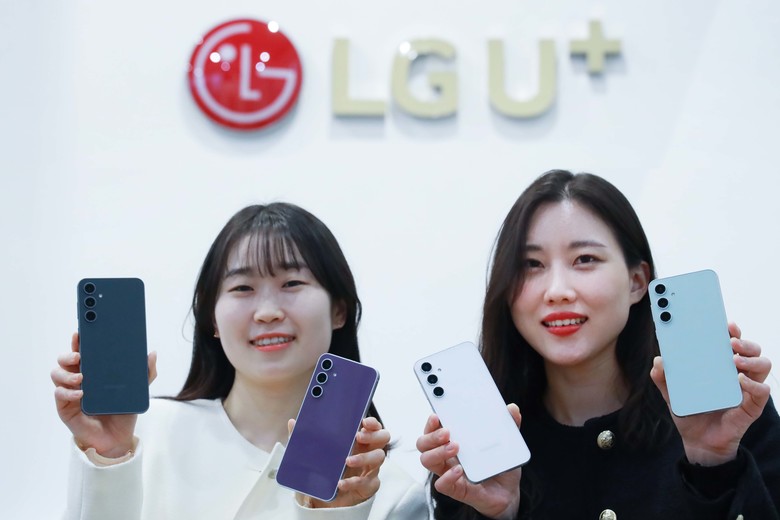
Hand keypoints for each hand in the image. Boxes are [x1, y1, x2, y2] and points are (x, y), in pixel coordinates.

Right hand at [51, 332, 157, 457]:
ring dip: (67, 374)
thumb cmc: (123, 409)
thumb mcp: (137, 390)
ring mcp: (69, 392)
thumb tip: (152, 353)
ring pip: (57, 374)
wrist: (117, 437)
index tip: (80, 332)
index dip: (79, 340)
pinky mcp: (65, 408)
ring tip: (82, 378)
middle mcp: (78, 377)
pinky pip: (59, 395)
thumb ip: (145, 373)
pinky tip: (80, 393)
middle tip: (79, 356)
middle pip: (64, 359)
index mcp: (93, 369)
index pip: (82, 350)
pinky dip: (68, 393)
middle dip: (68, 354)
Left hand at [289, 416, 387, 508]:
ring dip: (363, 458)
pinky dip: (353, 482)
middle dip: (373, 435)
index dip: (372, 422)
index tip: (364, 421)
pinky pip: (367, 482)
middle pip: (383, 437)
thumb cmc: (328, 467)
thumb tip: (292, 422)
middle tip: (358, 436)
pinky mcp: (369, 485)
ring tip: (347, 460)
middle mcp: (368, 450)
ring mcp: (370, 468)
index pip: (373, 425)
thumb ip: (305, 437)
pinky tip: (341, 483)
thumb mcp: (316, 452)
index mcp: (358, 439)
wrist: (329, 495)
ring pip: (379, 458)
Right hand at [416, 404, 522, 519]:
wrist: (508, 492)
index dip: (431, 421)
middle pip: (424, 443)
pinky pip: (441, 484)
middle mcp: (447, 455)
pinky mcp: (456, 489)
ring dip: (438, 452)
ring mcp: (449, 472)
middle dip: (432, 435)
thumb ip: (509, 425)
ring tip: (455, 447)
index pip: (433, 428)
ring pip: (427, 460)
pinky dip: (447, 476)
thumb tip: (513, 408)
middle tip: (447, 432)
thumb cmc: (499, 465)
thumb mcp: (506, 443)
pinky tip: (459, 470)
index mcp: (454, 440)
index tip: (436, 414)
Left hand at [650, 322, 771, 465]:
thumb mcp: (671, 393)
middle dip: (744, 341)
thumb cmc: (690, 411)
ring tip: (735, 360)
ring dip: (751, 359)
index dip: (732, 330)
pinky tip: (740, 380)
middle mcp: (737, 373)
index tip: (726, 323)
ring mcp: (746, 389)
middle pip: (751, 349)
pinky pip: (762, 391)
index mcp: (720, 365)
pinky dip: (754, 384)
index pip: (731, 342)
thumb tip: (658, 360)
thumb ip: (662, 377)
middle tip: (730, 341)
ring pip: (763, 365)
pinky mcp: (751, 406)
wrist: (698, 441)